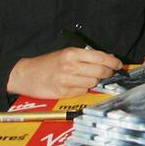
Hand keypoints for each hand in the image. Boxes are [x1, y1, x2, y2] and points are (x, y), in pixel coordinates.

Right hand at [7, 47, 122, 99]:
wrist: (25, 74)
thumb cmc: (48, 63)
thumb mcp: (66, 54)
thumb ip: (86, 56)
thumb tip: (109, 57)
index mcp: (72, 53)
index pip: (101, 57)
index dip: (113, 62)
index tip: (118, 65)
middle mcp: (70, 66)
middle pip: (101, 71)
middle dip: (107, 73)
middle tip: (107, 73)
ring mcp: (67, 80)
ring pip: (93, 83)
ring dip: (93, 82)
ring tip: (84, 78)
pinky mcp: (64, 92)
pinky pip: (82, 92)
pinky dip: (82, 90)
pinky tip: (75, 85)